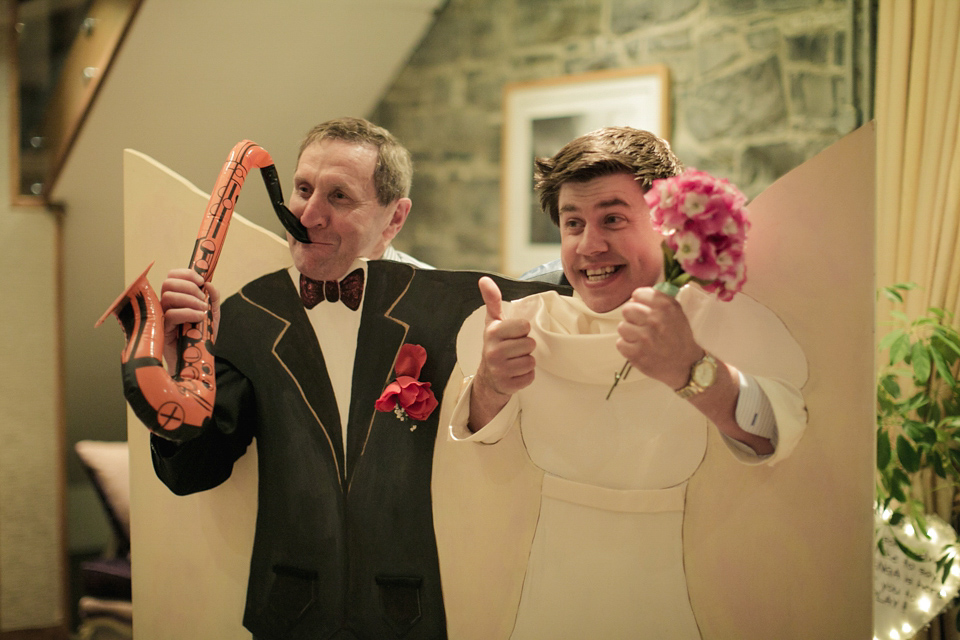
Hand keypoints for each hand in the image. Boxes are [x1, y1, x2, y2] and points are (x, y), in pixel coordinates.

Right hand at [159, 269, 219, 373]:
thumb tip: (209, 284)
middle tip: (202, 299)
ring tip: (203, 310)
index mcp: (177, 297)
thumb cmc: (201, 336)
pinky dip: (188, 313)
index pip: (173, 276)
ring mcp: (162, 316)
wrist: (197, 359)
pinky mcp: (162, 329)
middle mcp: (167, 304)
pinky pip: (171, 314)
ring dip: (190, 300)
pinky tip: (199, 318)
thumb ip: (213, 298)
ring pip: (168, 297)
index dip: (186, 274)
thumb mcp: (212, 314)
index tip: (201, 282)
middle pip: (168, 283)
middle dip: (189, 287)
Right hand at [468, 277, 535, 430]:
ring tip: (515, 361)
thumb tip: (484, 279)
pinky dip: (527, 376)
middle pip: (530, 344)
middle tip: (515, 349)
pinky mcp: (507, 385)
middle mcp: (493, 351)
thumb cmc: (496, 344)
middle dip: (526, 347)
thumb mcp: (493, 322)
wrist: (488, 376)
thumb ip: (492, 300)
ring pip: (531, 361)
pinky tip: (516, 373)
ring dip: (527, 361)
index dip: (523, 330)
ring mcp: (499, 370)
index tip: (514, 334)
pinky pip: (530, 377)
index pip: (524, 326)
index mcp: (492, 332)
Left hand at [615, 287, 701, 389]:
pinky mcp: (637, 354)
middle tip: (641, 326)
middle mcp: (655, 320)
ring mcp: (645, 338)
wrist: (686, 364)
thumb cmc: (679, 337)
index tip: (644, 309)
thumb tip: (635, 296)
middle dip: (632, 317)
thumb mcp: (676, 312)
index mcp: (666, 306)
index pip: (638, 294)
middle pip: (626, 309)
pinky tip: (639, 349)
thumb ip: (658, 300)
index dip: (639, 302)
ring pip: (622, 327)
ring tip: (641, 339)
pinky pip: (620, 343)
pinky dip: (627, 347)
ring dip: (629, 333)